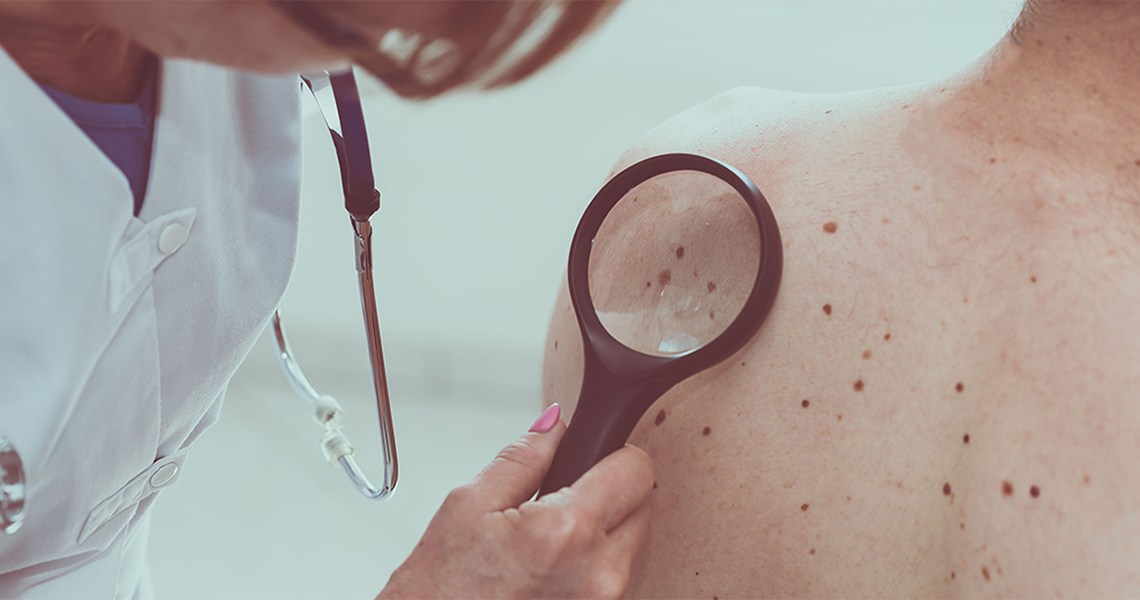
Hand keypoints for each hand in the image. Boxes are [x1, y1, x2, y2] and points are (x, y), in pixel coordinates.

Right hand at [378, 404, 654, 599]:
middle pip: (644, 504)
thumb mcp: (470, 503)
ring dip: (607, 530)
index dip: (613, 454)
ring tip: (553, 539)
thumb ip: (524, 456)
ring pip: (636, 541)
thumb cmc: (443, 586)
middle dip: (611, 492)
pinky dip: (598, 562)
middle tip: (563, 500)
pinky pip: (620, 574)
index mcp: (566, 532)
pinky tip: (557, 565)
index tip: (593, 457)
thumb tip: (556, 424)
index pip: (637, 470)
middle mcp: (598, 573)